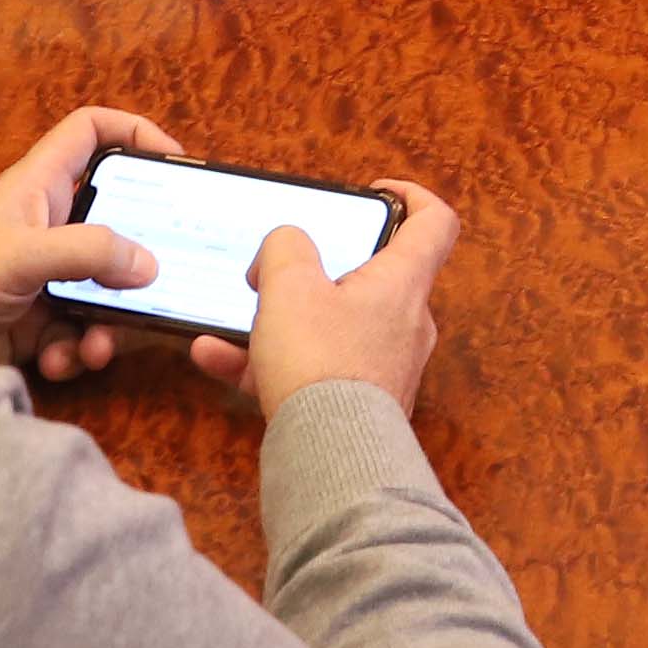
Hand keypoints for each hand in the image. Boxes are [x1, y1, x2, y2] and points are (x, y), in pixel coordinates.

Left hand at [0, 107, 185, 383]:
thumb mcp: (20, 257)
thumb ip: (89, 253)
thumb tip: (150, 264)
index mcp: (37, 188)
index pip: (90, 133)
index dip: (133, 133)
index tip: (175, 163)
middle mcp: (44, 227)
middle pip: (115, 225)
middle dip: (138, 261)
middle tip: (163, 282)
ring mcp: (40, 278)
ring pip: (102, 290)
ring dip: (110, 323)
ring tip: (99, 347)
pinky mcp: (32, 324)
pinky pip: (78, 332)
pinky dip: (77, 350)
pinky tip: (61, 362)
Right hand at [231, 178, 458, 418]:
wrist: (329, 456)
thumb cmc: (320, 362)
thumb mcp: (289, 286)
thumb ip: (286, 248)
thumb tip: (286, 247)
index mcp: (402, 283)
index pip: (434, 223)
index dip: (410, 196)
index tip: (375, 191)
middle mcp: (405, 323)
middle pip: (373, 277)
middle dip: (322, 269)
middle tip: (283, 270)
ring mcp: (384, 366)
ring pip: (332, 327)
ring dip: (282, 320)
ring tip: (238, 318)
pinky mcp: (358, 403)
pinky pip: (312, 369)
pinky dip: (268, 361)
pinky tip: (213, 356)